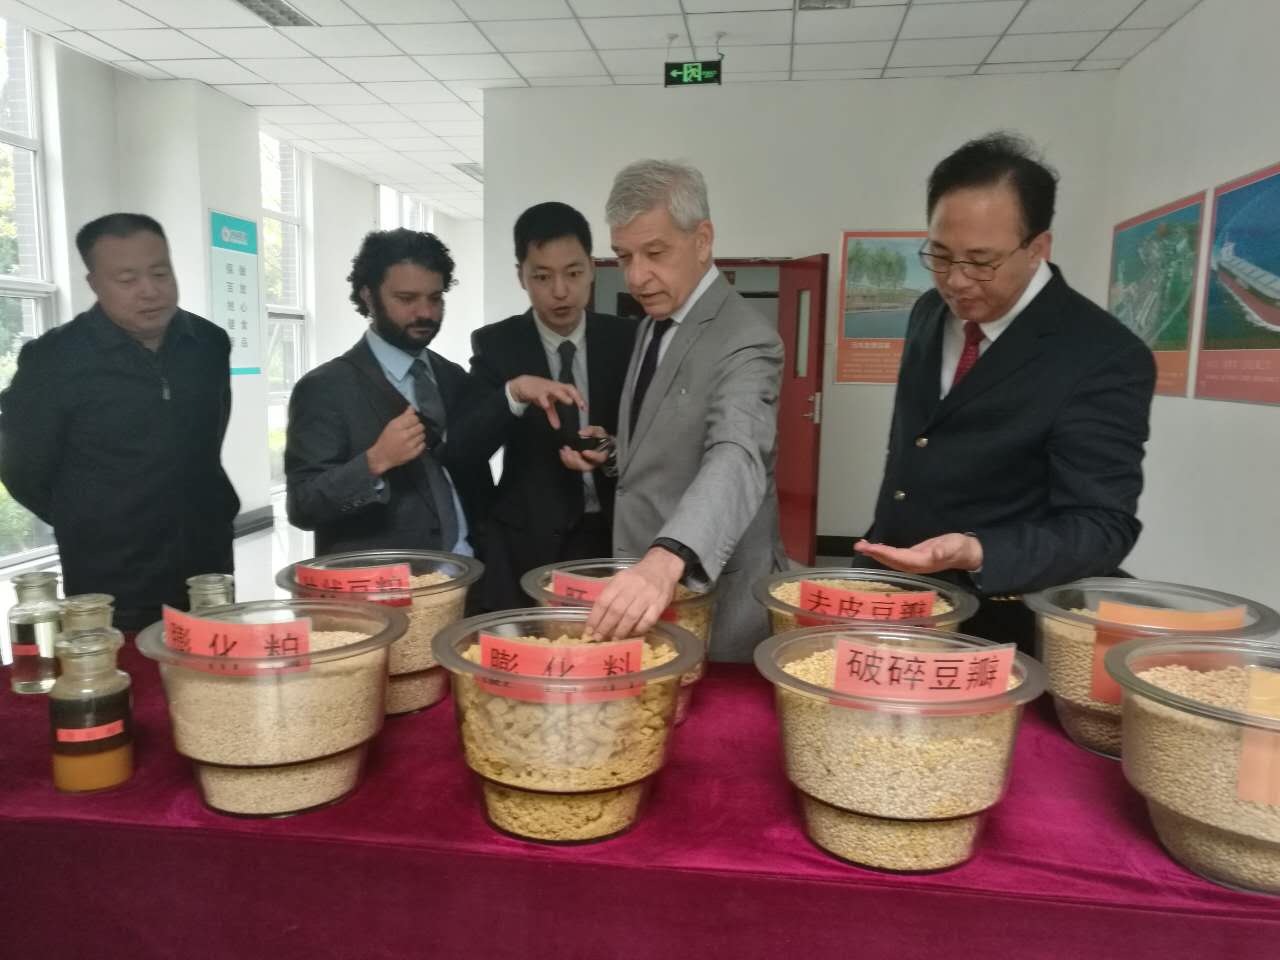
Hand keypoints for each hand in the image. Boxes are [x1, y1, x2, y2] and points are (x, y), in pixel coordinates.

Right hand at [367, 406, 425, 476]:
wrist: (382, 456)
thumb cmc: (386, 439)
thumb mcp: (392, 425)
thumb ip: (403, 416)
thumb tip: (412, 407)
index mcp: (398, 426)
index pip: (414, 418)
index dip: (414, 419)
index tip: (411, 422)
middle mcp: (404, 435)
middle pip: (421, 426)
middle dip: (417, 427)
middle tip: (412, 430)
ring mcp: (409, 445)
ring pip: (423, 435)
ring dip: (419, 435)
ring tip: (412, 437)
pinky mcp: (413, 454)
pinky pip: (423, 445)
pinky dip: (420, 444)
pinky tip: (413, 444)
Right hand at [508, 375, 583, 430]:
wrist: (525, 384)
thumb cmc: (539, 392)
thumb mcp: (548, 404)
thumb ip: (553, 415)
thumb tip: (557, 427)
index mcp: (560, 389)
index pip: (573, 391)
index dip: (579, 398)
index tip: (584, 408)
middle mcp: (555, 387)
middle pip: (568, 388)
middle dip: (576, 395)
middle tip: (581, 405)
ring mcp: (546, 388)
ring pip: (556, 390)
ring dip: (563, 396)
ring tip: (570, 402)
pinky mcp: (537, 391)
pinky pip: (542, 395)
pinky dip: (544, 400)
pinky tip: (546, 406)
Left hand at [560, 425, 610, 472]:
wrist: (597, 443)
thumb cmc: (599, 438)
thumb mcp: (598, 430)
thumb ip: (591, 430)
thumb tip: (581, 433)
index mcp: (602, 454)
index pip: (600, 458)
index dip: (592, 456)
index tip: (584, 452)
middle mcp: (594, 462)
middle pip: (587, 467)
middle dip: (577, 460)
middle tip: (572, 452)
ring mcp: (586, 464)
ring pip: (578, 467)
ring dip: (569, 460)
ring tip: (565, 450)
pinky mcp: (579, 464)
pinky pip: (572, 466)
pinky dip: (565, 460)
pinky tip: (563, 452)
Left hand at [586, 546, 684, 639]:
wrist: (662, 567)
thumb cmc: (638, 576)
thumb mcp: (621, 578)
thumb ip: (611, 594)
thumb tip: (597, 617)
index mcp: (620, 580)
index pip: (604, 600)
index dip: (595, 617)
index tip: (589, 630)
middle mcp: (633, 587)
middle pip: (616, 610)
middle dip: (605, 626)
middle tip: (598, 638)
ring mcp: (647, 596)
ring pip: (631, 617)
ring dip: (620, 631)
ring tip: (614, 639)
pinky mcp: (660, 604)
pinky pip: (647, 621)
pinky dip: (638, 630)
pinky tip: (632, 634)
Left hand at [853, 534, 982, 574]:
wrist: (967, 554)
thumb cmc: (960, 548)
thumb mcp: (955, 547)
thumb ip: (946, 550)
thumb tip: (935, 552)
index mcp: (923, 562)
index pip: (900, 558)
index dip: (885, 554)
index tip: (871, 548)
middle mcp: (915, 565)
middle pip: (891, 561)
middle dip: (875, 554)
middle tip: (859, 546)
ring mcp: (913, 563)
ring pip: (891, 560)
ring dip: (876, 554)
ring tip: (861, 546)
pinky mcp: (913, 558)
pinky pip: (895, 557)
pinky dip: (883, 552)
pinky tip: (875, 548)